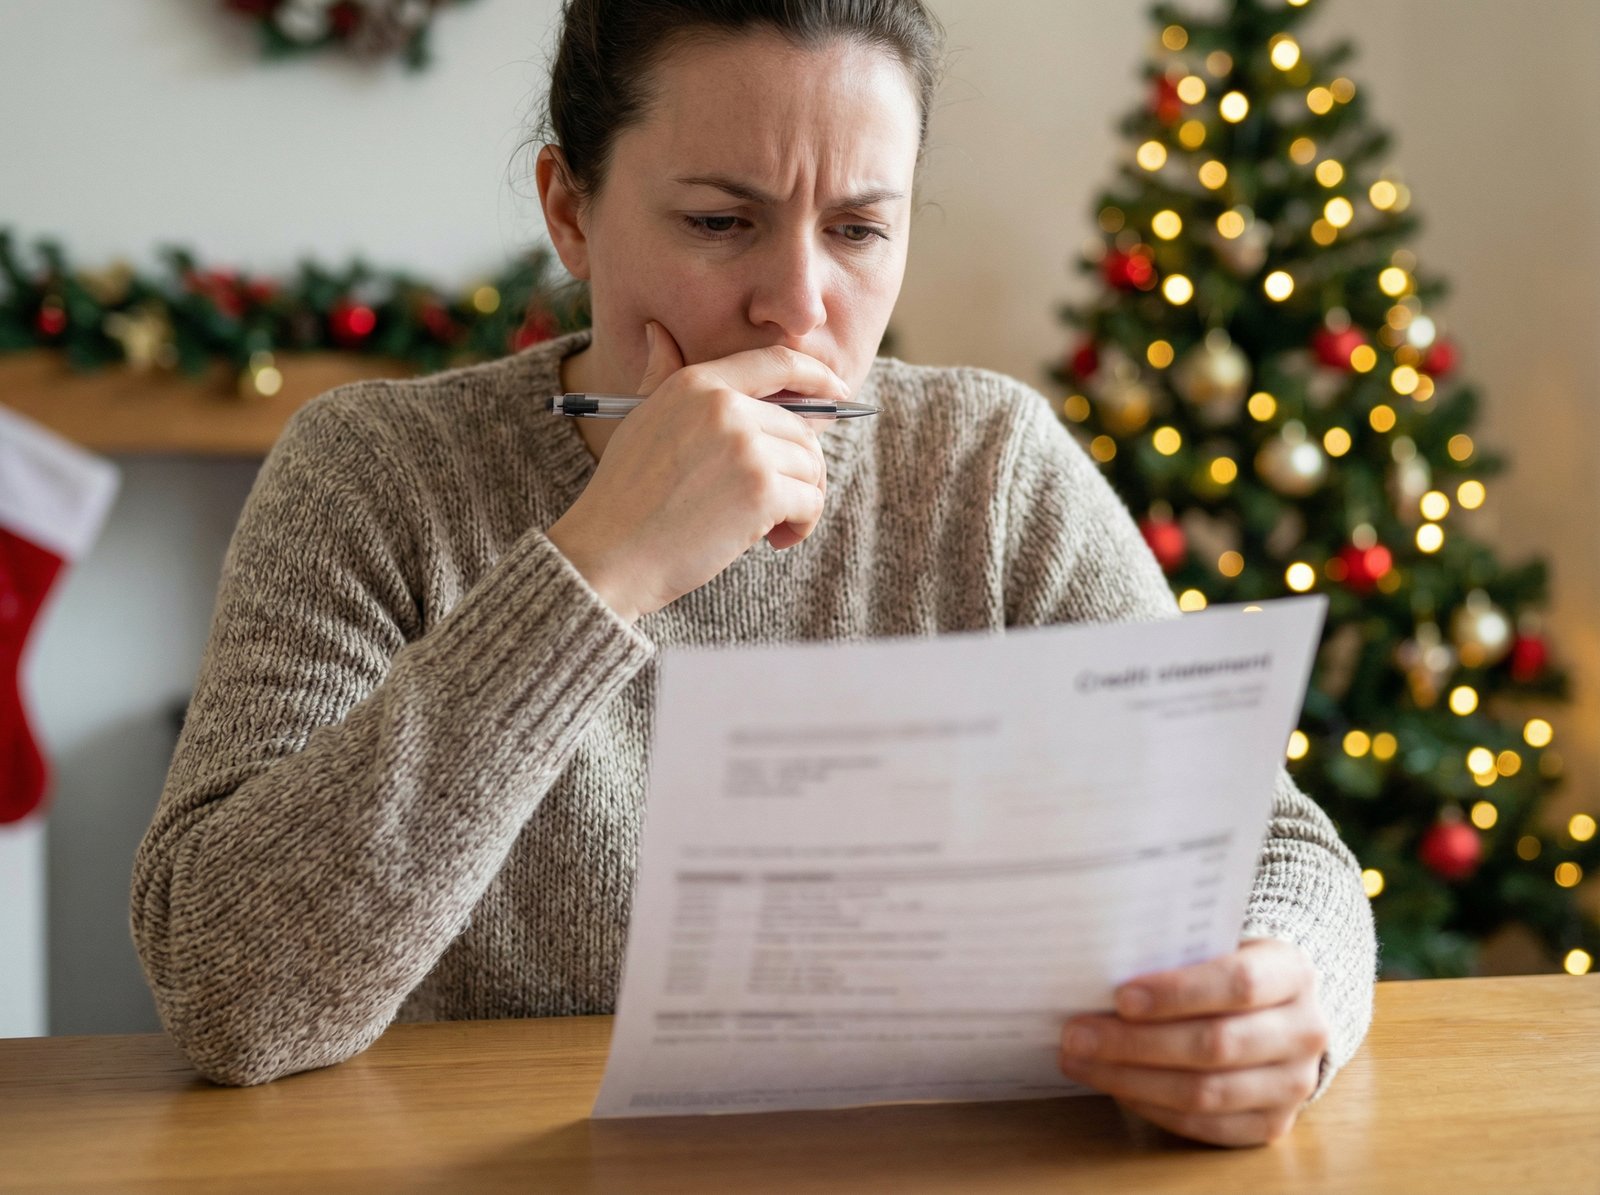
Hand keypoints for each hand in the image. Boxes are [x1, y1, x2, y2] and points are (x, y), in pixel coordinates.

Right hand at [548, 321, 845, 621]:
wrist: (609, 554)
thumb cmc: (624, 497)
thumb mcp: (640, 421)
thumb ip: (661, 376)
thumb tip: (658, 330)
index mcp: (695, 384)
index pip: (776, 362)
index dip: (816, 375)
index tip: (838, 392)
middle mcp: (723, 406)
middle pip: (801, 429)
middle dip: (799, 470)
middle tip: (776, 505)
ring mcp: (745, 446)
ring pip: (810, 467)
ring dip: (799, 502)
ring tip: (767, 528)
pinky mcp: (761, 490)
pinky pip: (811, 501)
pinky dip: (801, 526)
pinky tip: (772, 541)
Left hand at [1058, 938, 1328, 1146]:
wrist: (1280, 1008)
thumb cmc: (1226, 966)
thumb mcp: (1214, 943)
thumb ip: (1172, 952)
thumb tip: (1096, 973)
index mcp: (1293, 972)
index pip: (1238, 983)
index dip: (1177, 993)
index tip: (1120, 996)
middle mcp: (1305, 1031)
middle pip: (1215, 1044)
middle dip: (1135, 1042)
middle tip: (1077, 1034)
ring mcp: (1294, 1084)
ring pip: (1206, 1093)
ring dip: (1132, 1080)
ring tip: (1081, 1061)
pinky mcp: (1273, 1123)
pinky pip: (1205, 1126)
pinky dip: (1153, 1108)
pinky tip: (1115, 1086)